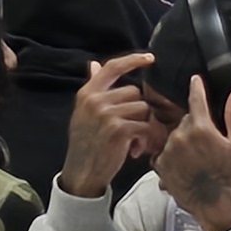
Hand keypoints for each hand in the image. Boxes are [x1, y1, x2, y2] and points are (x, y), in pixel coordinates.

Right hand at [56, 51, 159, 198]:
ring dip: (145, 126)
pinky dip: (145, 139)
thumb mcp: (83, 112)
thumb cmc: (85, 143)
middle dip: (140, 110)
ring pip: (143, 108)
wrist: (81, 173)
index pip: (112, 67)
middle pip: (134, 91)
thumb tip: (94, 64)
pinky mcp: (118, 130)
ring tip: (136, 141)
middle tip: (138, 129)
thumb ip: (92, 87)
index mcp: (87, 93)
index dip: (133, 60)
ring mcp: (106, 114)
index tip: (150, 58)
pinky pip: (144, 126)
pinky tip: (135, 150)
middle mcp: (95, 100)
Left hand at [157, 77, 230, 230]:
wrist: (218, 208)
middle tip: (208, 144)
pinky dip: (172, 156)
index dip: (197, 88)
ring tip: (198, 160)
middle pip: (186, 120)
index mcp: (201, 128)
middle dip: (195, 126)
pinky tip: (185, 167)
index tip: (195, 80)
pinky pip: (164, 152)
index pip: (196, 100)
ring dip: (183, 142)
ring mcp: (168, 152)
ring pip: (175, 136)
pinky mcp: (160, 167)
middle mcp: (180, 136)